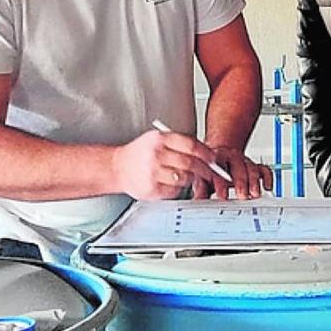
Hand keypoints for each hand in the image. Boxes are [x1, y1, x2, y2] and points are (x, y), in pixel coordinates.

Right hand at [112, 129, 228, 200]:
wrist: (117, 167)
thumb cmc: (139, 153)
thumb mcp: (156, 139)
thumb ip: (178, 143)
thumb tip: (205, 152)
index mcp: (159, 139)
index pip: (191, 145)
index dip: (206, 153)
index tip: (212, 158)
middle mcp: (156, 155)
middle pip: (191, 163)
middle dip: (205, 169)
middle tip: (210, 172)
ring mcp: (153, 173)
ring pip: (185, 178)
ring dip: (191, 179)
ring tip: (187, 177)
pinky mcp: (151, 189)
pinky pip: (175, 191)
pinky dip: (178, 188)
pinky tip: (173, 183)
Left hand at [194, 145, 273, 199]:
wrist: (219, 156)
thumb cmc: (210, 171)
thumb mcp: (202, 178)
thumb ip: (200, 189)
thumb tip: (197, 201)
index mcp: (216, 158)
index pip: (219, 169)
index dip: (221, 184)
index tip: (222, 196)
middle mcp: (231, 158)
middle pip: (238, 166)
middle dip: (241, 182)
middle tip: (242, 195)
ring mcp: (244, 162)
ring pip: (251, 167)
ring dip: (254, 182)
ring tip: (254, 194)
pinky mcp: (255, 166)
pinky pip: (264, 169)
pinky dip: (267, 178)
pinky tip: (267, 187)